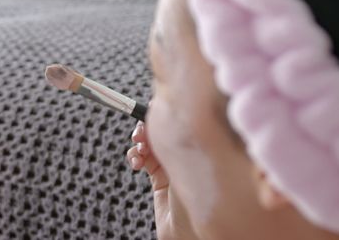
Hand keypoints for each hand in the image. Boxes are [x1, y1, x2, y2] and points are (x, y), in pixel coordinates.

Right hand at [126, 121, 199, 239]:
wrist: (192, 234)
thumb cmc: (203, 200)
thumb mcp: (192, 162)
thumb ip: (180, 140)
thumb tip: (165, 117)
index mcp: (201, 146)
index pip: (181, 122)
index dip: (164, 114)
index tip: (153, 110)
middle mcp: (187, 154)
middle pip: (163, 130)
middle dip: (148, 127)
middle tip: (141, 131)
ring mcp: (173, 166)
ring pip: (150, 143)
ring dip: (139, 142)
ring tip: (138, 148)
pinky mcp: (159, 180)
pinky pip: (143, 160)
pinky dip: (135, 157)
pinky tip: (135, 162)